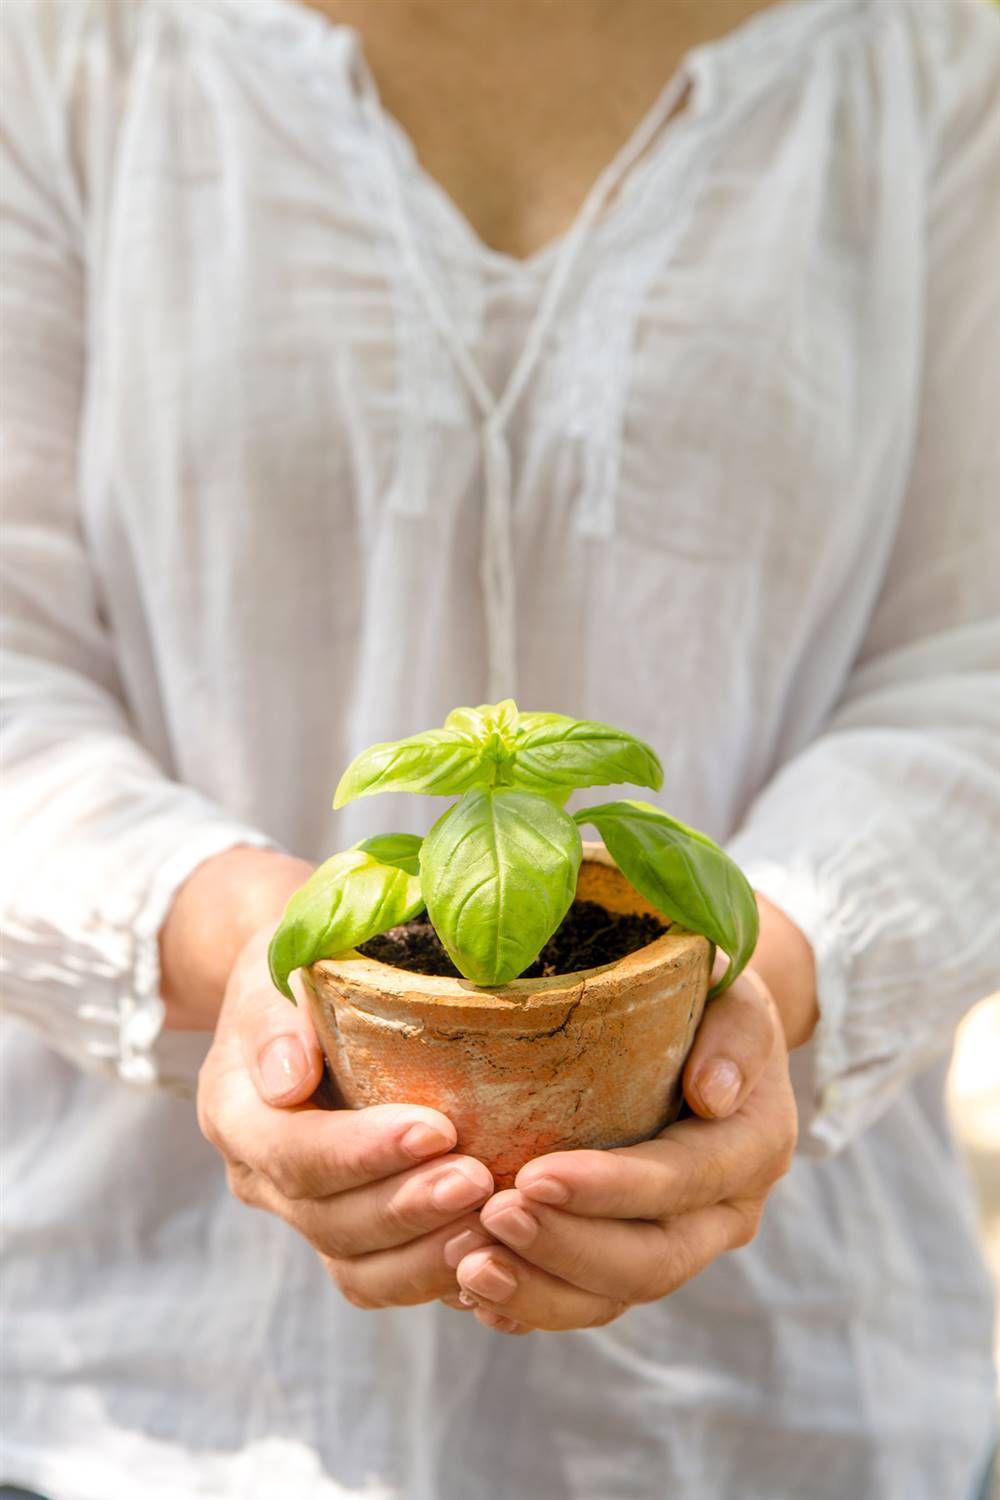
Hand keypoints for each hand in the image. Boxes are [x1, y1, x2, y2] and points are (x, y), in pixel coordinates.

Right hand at [197, 927, 495, 1309]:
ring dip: (427, 1254)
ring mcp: (306, 1212)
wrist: (300, 992)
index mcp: (237, 1113)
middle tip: (480, 1181)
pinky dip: (438, 1276)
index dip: (362, 1152)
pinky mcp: (351, 1233)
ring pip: (358, 1268)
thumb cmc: (297, 967)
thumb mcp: (274, 964)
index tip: (436, 1128)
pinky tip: (493, 1252)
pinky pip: (388, 1278)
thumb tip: (287, 1078)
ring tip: (493, 1223)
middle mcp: (263, 1177)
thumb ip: (274, 1018)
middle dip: (408, 1207)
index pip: (293, 1152)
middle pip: (329, 1220)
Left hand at [455, 963, 797, 1332]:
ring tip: (467, 1266)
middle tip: (489, 1218)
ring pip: (613, 1298)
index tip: (532, 1176)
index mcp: (753, 1147)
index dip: (610, 1189)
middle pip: (650, 1261)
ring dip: (538, 1292)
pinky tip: (472, 1294)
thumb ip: (736, 1037)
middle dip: (564, 1249)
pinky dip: (530, 1306)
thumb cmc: (713, 1001)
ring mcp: (681, 1245)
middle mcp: (724, 1213)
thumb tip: (712, 1093)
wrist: (715, 1035)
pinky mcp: (635, 1259)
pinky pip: (585, 1302)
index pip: (681, 1181)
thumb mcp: (737, 998)